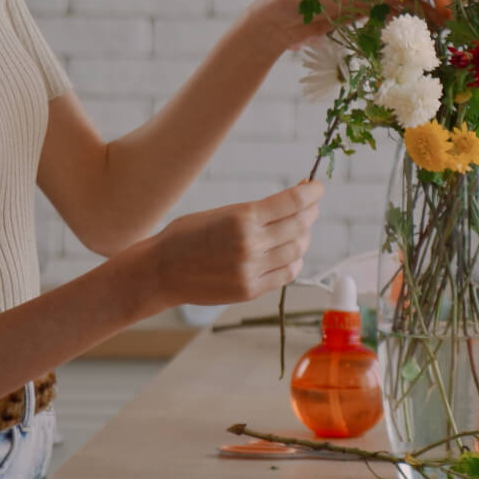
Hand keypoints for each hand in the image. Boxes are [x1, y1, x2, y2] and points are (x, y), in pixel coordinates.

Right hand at [138, 181, 322, 307]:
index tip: (317, 188)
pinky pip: (287, 274)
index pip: (292, 202)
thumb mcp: (222, 213)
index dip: (311, 194)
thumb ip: (257, 211)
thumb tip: (294, 201)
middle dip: (310, 213)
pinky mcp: (250, 290)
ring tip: (299, 231)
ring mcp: (252, 269)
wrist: (161, 270)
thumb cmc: (188, 235)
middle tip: (311, 208)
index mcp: (242, 217)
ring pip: (297, 250)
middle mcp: (251, 243)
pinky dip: (295, 261)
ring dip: (304, 238)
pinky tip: (290, 254)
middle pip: (300, 225)